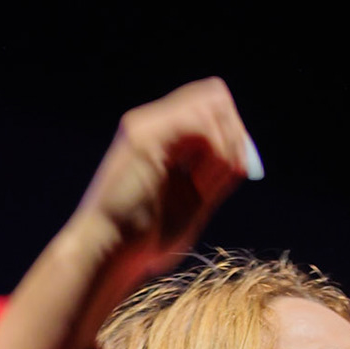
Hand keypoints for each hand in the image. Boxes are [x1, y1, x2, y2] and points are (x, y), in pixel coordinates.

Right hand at [66, 77, 259, 291]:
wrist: (107, 253)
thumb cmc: (143, 240)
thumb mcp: (190, 202)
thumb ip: (214, 177)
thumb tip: (243, 156)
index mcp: (159, 137)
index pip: (208, 107)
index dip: (233, 131)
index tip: (240, 168)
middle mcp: (150, 123)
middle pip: (212, 93)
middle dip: (235, 129)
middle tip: (235, 168)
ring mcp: (145, 126)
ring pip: (210, 101)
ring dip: (228, 138)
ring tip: (223, 173)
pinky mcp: (144, 138)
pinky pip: (199, 122)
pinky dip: (218, 146)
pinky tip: (213, 172)